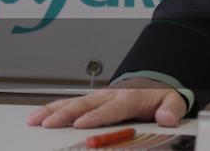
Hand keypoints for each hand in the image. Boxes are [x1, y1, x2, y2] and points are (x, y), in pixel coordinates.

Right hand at [26, 78, 186, 128]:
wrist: (153, 84)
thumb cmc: (159, 96)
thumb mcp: (173, 101)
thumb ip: (171, 109)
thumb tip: (168, 118)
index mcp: (131, 98)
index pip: (112, 109)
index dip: (96, 116)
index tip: (81, 123)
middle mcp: (111, 95)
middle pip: (86, 105)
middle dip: (67, 114)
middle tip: (50, 124)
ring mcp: (98, 97)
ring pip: (73, 102)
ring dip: (54, 110)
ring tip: (36, 120)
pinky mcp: (90, 100)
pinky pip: (69, 103)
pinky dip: (52, 108)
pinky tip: (37, 115)